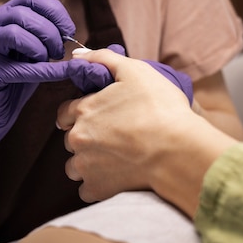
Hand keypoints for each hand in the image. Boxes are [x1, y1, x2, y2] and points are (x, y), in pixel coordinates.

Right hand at [0, 0, 74, 172]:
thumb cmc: (12, 84)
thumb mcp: (30, 54)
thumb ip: (45, 38)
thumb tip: (72, 33)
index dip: (55, 11)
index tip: (69, 30)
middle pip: (23, 13)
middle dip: (50, 32)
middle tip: (60, 52)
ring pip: (16, 32)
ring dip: (41, 47)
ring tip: (49, 61)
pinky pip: (20, 66)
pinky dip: (47, 70)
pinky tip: (62, 73)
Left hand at [57, 48, 198, 201]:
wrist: (178, 150)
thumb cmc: (160, 108)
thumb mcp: (134, 70)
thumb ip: (102, 58)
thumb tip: (78, 54)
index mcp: (83, 110)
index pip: (64, 112)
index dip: (78, 113)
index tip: (95, 116)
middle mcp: (77, 139)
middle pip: (71, 139)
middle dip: (86, 138)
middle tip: (113, 136)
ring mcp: (85, 166)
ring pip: (75, 166)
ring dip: (89, 162)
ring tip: (115, 158)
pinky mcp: (97, 189)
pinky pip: (87, 189)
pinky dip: (98, 184)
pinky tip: (117, 176)